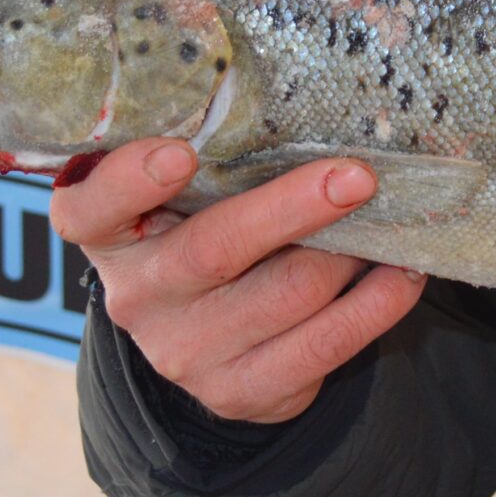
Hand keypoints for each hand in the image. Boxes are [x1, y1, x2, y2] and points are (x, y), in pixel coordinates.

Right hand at [51, 138, 427, 423]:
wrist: (207, 341)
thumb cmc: (201, 230)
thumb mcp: (183, 197)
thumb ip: (213, 159)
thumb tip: (306, 105)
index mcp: (108, 234)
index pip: (92, 208)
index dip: (131, 181)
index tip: (179, 153)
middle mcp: (138, 296)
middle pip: (216, 249)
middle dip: (293, 208)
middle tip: (356, 176)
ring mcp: (185, 352)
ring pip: (289, 291)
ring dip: (351, 250)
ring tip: (389, 216)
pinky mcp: (240, 391)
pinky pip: (325, 343)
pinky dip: (377, 302)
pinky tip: (403, 272)